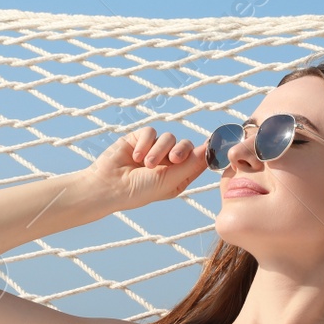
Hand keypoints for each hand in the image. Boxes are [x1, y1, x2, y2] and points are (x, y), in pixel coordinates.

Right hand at [84, 125, 209, 209]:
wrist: (109, 186)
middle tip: (172, 159)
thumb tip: (209, 149)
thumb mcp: (169, 180)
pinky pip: (151, 132)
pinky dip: (144, 143)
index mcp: (178, 175)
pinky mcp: (139, 139)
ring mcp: (153, 149)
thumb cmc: (140, 190)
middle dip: (181, 150)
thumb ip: (190, 164)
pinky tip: (135, 157)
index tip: (214, 143)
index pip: (197, 159)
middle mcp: (167, 162)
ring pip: (168, 137)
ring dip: (158, 150)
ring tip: (146, 164)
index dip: (205, 151)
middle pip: (185, 145)